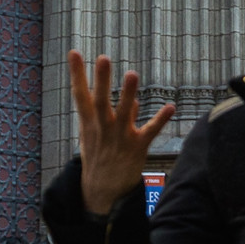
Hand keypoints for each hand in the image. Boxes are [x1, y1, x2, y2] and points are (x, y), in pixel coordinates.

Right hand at [70, 51, 175, 214]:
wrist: (102, 192)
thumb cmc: (99, 157)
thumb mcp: (95, 135)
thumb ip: (112, 115)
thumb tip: (136, 102)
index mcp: (89, 123)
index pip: (79, 94)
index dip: (76, 73)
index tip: (74, 52)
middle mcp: (103, 128)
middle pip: (100, 101)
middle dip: (101, 80)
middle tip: (103, 58)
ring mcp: (120, 137)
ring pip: (124, 113)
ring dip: (128, 94)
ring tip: (132, 73)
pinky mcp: (137, 148)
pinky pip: (149, 132)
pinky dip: (160, 119)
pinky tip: (170, 106)